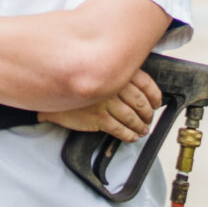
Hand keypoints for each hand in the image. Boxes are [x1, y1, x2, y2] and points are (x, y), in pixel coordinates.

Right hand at [39, 68, 162, 140]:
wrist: (50, 91)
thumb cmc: (74, 80)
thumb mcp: (97, 69)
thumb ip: (116, 74)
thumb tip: (138, 88)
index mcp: (116, 71)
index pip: (146, 84)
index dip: (154, 96)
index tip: (157, 103)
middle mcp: (113, 85)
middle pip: (140, 103)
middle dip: (148, 114)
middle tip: (149, 118)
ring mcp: (105, 102)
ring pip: (131, 118)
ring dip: (140, 126)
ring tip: (143, 130)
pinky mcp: (97, 118)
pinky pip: (119, 129)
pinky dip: (129, 135)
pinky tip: (132, 137)